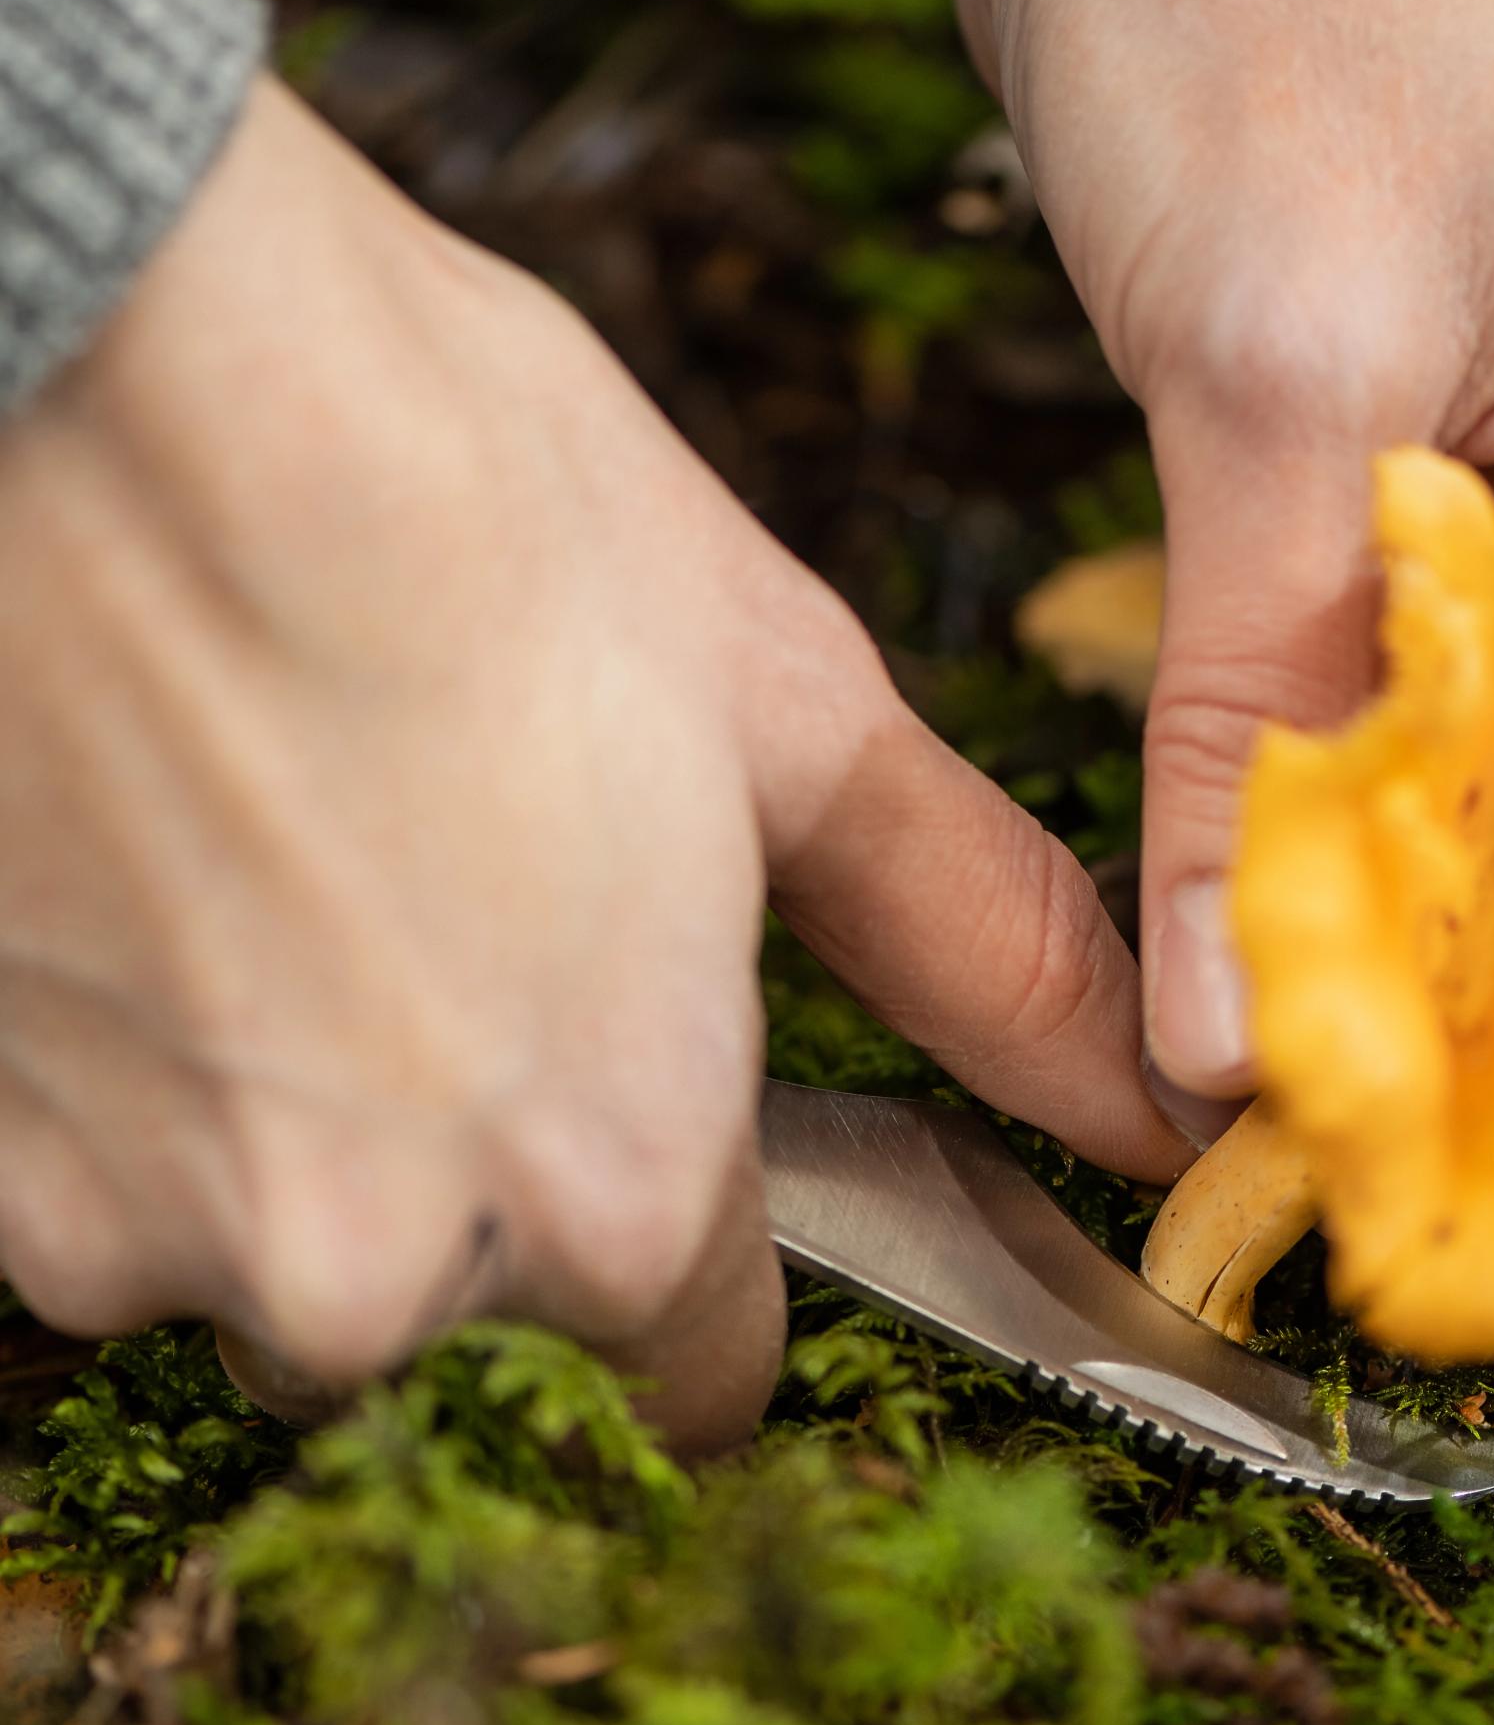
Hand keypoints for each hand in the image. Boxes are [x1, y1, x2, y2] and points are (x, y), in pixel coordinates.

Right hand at [0, 82, 1183, 1444]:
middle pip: (481, 1315)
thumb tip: (1155, 1100)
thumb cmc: (446, 496)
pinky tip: (151, 887)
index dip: (701, 1246)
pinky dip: (130, 1083)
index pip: (703, 1370)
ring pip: (268, 1254)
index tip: (656, 1114)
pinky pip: (95, 1191)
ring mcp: (142, 1237)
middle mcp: (380, 1277)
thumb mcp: (778, 708)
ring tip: (288, 871)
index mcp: (621, 1182)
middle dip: (489, 1171)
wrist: (86, 355)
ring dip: (292, 1126)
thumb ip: (976, 946)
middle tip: (455, 917)